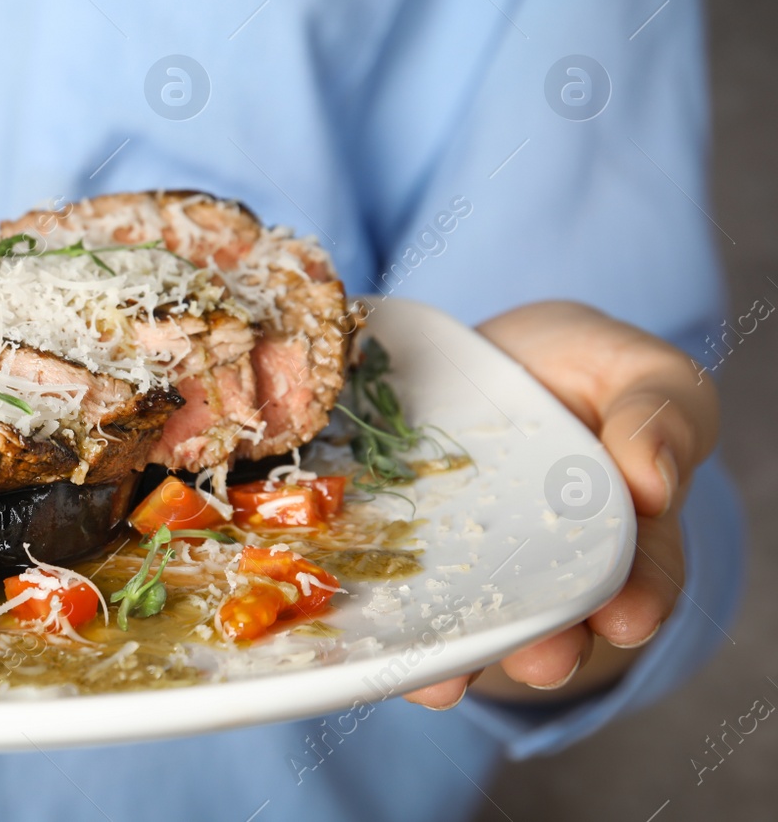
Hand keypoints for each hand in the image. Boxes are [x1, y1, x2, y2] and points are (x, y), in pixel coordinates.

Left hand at [404, 300, 717, 709]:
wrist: (477, 352)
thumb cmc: (574, 363)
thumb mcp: (632, 369)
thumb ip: (657, 415)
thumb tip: (655, 481)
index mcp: (625, 525)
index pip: (644, 573)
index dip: (640, 599)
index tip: (627, 617)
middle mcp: (551, 560)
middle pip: (556, 617)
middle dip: (549, 647)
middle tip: (540, 660)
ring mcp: (473, 559)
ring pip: (473, 620)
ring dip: (463, 655)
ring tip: (447, 681)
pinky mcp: (406, 549)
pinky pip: (400, 594)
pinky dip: (390, 627)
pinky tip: (376, 650)